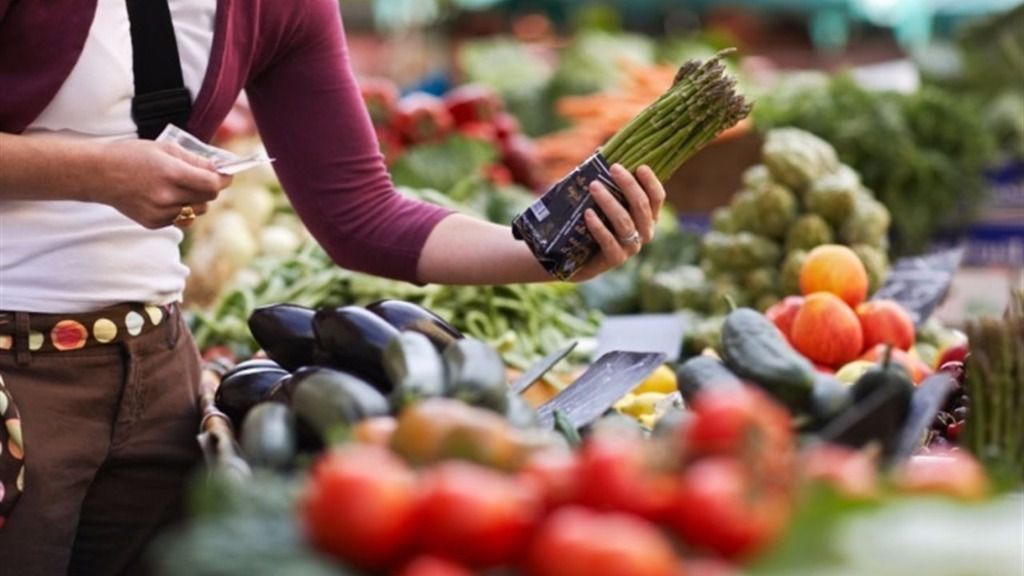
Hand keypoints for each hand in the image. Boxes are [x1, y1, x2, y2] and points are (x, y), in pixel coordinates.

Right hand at [90, 139, 232, 228]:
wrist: (98, 174)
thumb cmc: (131, 156)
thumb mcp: (164, 149)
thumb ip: (195, 160)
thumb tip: (220, 168)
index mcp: (171, 174)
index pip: (212, 185)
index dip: (223, 179)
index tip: (226, 174)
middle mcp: (167, 196)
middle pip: (208, 199)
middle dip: (210, 187)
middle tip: (203, 178)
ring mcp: (160, 213)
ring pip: (198, 211)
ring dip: (197, 199)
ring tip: (181, 186)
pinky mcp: (154, 223)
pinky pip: (181, 219)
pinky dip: (181, 208)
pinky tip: (166, 197)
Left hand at [572, 164, 665, 282]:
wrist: (574, 256)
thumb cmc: (590, 221)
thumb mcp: (600, 199)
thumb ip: (606, 180)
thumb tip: (600, 152)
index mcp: (647, 216)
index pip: (657, 198)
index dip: (651, 182)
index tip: (640, 166)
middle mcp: (644, 232)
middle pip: (642, 207)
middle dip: (628, 185)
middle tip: (613, 168)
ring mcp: (630, 248)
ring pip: (625, 222)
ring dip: (609, 202)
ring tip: (594, 186)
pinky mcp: (614, 259)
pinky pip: (609, 241)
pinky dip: (599, 227)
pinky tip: (587, 214)